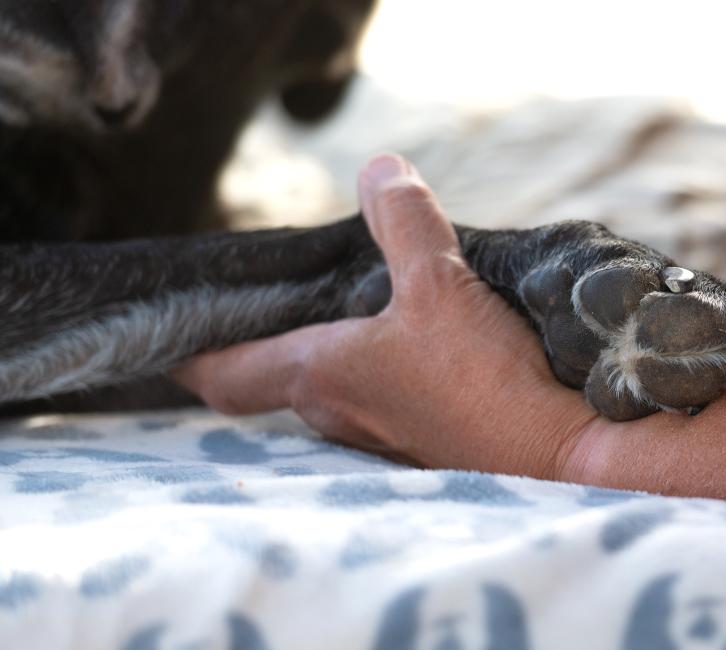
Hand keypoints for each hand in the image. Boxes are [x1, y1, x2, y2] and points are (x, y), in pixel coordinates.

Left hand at [173, 154, 596, 477]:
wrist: (555, 456)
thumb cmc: (483, 377)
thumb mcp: (441, 282)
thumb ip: (404, 221)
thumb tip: (378, 166)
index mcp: (322, 375)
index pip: (226, 372)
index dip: (192, 353)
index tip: (170, 340)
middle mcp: (338, 417)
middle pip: (285, 379)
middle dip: (282, 342)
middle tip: (291, 300)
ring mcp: (382, 441)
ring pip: (340, 394)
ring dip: (343, 360)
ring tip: (365, 317)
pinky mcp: (425, 451)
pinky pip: (386, 408)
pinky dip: (388, 380)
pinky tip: (425, 358)